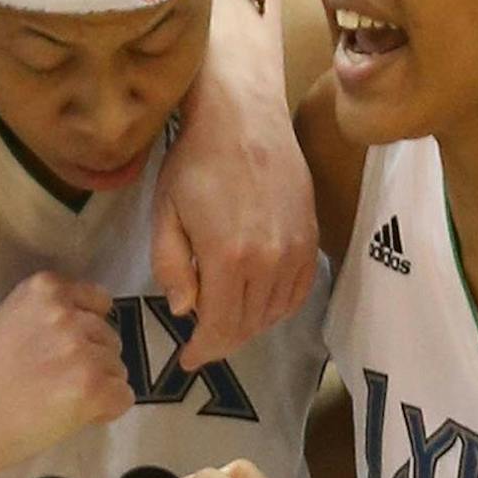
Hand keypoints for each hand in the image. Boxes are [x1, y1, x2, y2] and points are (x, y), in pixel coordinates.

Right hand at [0, 273, 133, 476]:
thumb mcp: (10, 321)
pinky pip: (123, 397)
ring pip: (118, 369)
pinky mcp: (92, 387)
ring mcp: (82, 349)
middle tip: (52, 384)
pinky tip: (71, 417)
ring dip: (97, 387)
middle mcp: (68, 313)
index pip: (98, 301)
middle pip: (110, 337)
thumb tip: (91, 337)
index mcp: (45, 288)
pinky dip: (104, 412)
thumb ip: (49, 318)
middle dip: (92, 361)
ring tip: (56, 402)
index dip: (85, 331)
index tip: (61, 352)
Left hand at [152, 70, 317, 368]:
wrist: (244, 116)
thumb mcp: (165, 214)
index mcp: (229, 259)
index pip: (220, 327)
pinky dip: (277, 306)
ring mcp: (297, 249)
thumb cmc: (194, 161)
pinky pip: (299, 290)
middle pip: (249, 325)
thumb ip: (172, 267)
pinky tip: (257, 301)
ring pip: (275, 312)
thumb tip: (185, 311)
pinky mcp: (311, 236)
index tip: (187, 360)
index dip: (204, 350)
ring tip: (225, 321)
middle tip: (202, 343)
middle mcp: (270, 261)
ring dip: (249, 325)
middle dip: (223, 340)